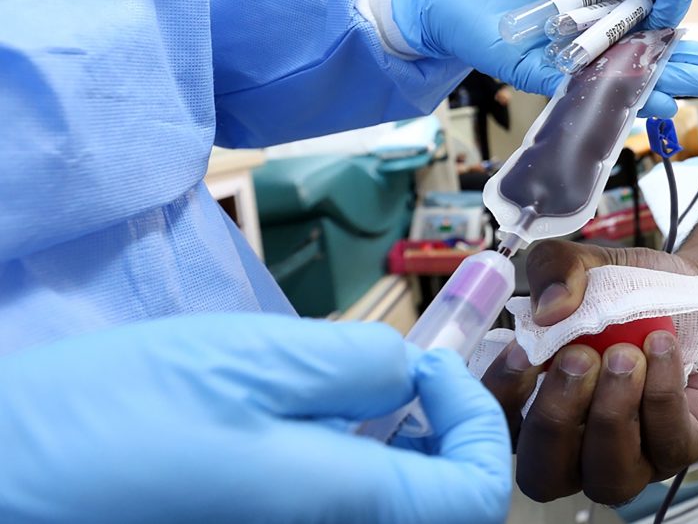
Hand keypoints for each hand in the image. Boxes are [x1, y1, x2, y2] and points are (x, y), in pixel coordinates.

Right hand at [0, 316, 510, 523]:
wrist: (7, 477)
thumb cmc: (119, 416)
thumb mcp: (253, 361)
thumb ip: (357, 367)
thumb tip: (412, 377)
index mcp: (340, 515)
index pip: (475, 496)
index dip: (478, 422)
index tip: (435, 365)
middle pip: (435, 504)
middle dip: (438, 429)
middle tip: (402, 371)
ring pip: (386, 503)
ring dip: (395, 442)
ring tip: (352, 388)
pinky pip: (334, 506)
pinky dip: (347, 460)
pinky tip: (308, 420)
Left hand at [392, 0, 697, 115]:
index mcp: (608, 8)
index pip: (653, 25)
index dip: (680, 32)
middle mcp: (596, 41)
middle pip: (647, 57)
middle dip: (684, 65)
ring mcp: (574, 64)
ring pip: (623, 79)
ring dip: (662, 85)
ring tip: (697, 91)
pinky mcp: (548, 81)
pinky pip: (586, 93)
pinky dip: (616, 98)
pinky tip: (650, 103)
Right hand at [482, 241, 697, 504]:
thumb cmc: (631, 290)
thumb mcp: (585, 264)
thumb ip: (554, 269)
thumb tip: (548, 309)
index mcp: (534, 406)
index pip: (498, 429)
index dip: (503, 399)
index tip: (522, 352)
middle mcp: (575, 446)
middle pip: (544, 474)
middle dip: (557, 418)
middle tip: (580, 357)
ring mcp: (630, 457)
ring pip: (608, 477)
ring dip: (612, 414)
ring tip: (626, 354)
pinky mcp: (681, 449)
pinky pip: (666, 443)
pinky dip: (660, 393)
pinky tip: (661, 346)